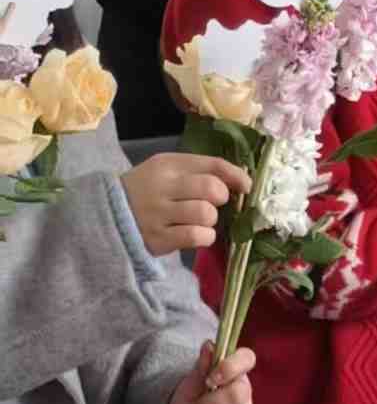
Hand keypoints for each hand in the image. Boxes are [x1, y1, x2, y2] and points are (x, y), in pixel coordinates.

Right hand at [120, 154, 250, 256]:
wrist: (104, 215)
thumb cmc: (147, 190)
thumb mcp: (168, 170)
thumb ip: (202, 169)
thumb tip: (243, 180)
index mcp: (167, 165)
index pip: (213, 165)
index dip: (236, 176)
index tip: (244, 186)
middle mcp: (162, 187)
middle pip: (212, 189)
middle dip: (221, 198)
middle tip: (212, 204)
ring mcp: (158, 214)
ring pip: (206, 214)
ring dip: (210, 220)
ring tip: (198, 220)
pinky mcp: (157, 239)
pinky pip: (196, 236)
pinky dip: (204, 237)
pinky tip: (195, 234)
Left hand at [167, 343, 254, 403]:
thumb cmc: (191, 401)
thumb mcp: (191, 383)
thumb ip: (201, 367)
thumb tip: (209, 345)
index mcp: (236, 375)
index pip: (247, 358)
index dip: (231, 366)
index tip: (211, 378)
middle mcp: (245, 396)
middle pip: (236, 394)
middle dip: (207, 403)